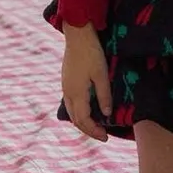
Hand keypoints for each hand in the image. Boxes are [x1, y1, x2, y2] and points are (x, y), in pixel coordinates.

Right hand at [61, 23, 111, 141]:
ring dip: (82, 122)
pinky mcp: (66, 81)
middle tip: (102, 135)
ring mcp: (65, 87)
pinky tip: (87, 111)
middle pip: (75, 120)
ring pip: (71, 113)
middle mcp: (68, 93)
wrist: (77, 35)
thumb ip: (104, 96)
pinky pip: (70, 104)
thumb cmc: (91, 53)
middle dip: (88, 130)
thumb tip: (106, 115)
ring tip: (95, 126)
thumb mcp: (102, 74)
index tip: (106, 137)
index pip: (84, 121)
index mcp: (77, 93)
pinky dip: (78, 113)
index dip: (94, 131)